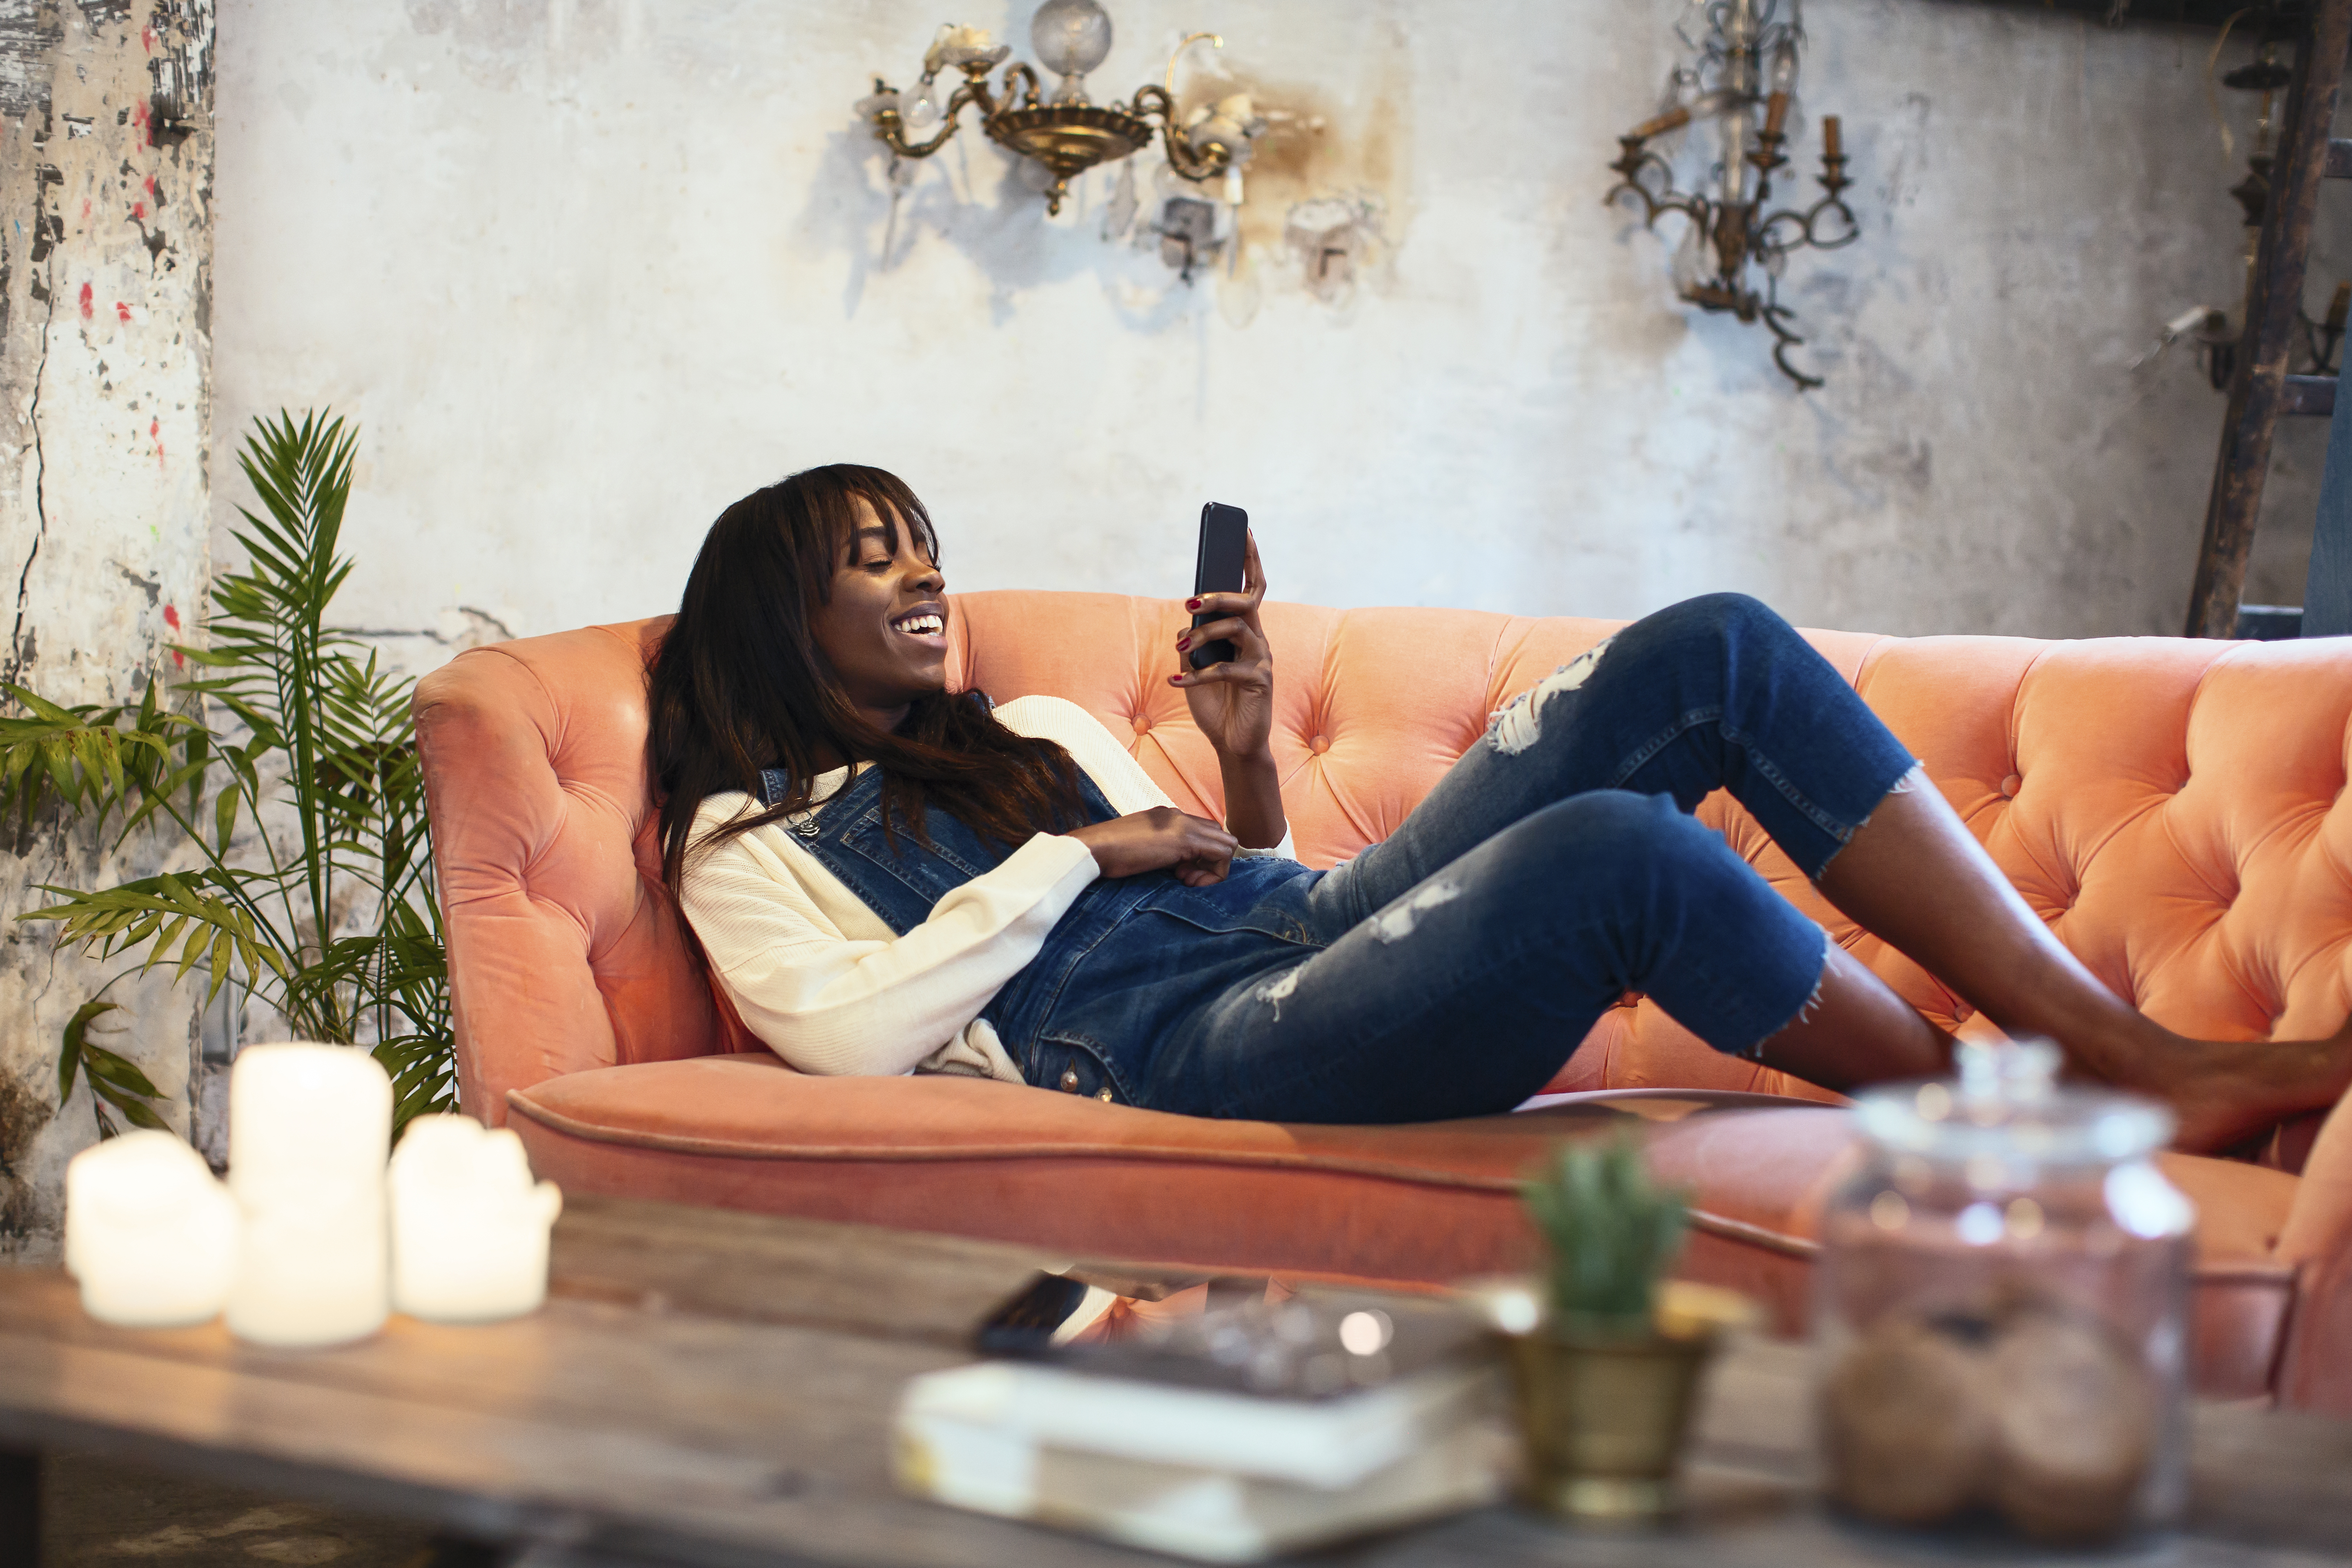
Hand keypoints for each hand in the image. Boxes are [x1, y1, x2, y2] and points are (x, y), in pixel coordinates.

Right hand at [1065, 808, 1237, 885]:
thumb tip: (1174, 867)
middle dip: (1210, 861)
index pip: (1203, 831)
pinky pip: (1223, 854)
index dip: (1200, 856)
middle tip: (1185, 878)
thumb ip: (1159, 849)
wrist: (1093, 849)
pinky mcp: (1185, 840)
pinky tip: (1187, 882)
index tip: (1180, 874)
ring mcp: (1183, 825)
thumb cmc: (1108, 854)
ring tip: (1186, 880)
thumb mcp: (1140, 847)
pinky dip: (1213, 874)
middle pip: (1218, 835)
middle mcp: (1179, 815)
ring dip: (1213, 868)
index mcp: (1167, 816)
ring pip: (1227, 843)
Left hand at [1172, 528, 1272, 764]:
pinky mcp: (1260, 682)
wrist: (1232, 744)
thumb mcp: (1195, 666)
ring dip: (1202, 636)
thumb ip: (1192, 640)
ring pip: (1235, 629)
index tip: (1242, 529)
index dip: (1249, 558)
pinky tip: (1175, 680)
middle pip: (1245, 601)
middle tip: (1190, 602)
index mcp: (1245, 630)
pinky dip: (1196, 674)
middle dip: (1217, 595)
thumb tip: (1185, 621)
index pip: (1251, 587)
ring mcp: (1262, 659)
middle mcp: (1258, 639)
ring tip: (1179, 648)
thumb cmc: (1215, 704)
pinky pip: (1226, 669)